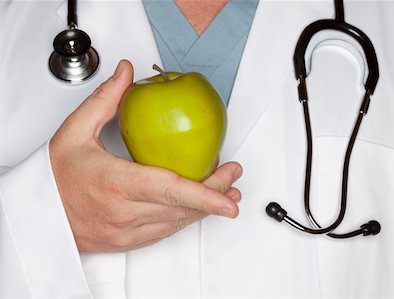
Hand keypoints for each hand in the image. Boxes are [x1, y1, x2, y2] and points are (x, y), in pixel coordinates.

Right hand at [50, 60, 242, 252]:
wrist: (38, 216)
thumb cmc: (55, 177)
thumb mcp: (74, 132)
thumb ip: (105, 100)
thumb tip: (126, 73)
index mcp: (115, 183)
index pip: (169, 190)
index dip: (204, 195)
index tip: (229, 197)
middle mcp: (124, 212)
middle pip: (181, 207)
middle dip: (215, 194)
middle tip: (233, 177)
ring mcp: (128, 231)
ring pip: (178, 222)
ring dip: (205, 208)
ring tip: (226, 193)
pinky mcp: (129, 241)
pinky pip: (166, 231)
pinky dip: (186, 217)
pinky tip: (198, 208)